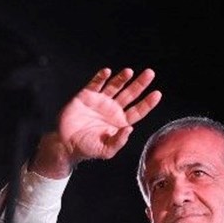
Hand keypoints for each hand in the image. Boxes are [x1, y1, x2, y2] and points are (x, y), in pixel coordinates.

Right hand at [31, 67, 161, 177]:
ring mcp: (100, 101)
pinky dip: (101, 77)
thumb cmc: (87, 148)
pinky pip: (95, 84)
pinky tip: (107, 72)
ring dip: (122, 78)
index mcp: (120, 122)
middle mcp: (113, 109)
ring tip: (129, 72)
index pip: (138, 111)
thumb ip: (119, 141)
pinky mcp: (86, 96)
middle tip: (150, 73)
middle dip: (140, 84)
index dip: (147, 103)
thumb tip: (130, 129)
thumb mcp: (105, 150)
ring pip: (115, 86)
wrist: (66, 144)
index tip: (157, 93)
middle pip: (130, 94)